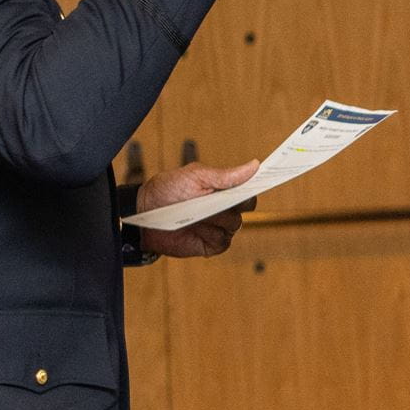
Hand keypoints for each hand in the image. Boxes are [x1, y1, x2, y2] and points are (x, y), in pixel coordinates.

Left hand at [133, 157, 259, 258]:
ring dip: (217, 218)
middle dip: (232, 203)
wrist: (144, 216)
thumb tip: (254, 165)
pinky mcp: (212, 244)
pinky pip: (223, 241)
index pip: (249, 190)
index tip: (265, 180)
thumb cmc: (167, 191)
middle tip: (215, 199)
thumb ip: (225, 175)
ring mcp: (220, 227)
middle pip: (246, 207)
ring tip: (195, 214)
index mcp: (224, 190)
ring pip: (235, 224)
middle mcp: (225, 208)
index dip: (258, 185)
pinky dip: (211, 235)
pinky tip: (196, 228)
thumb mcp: (195, 176)